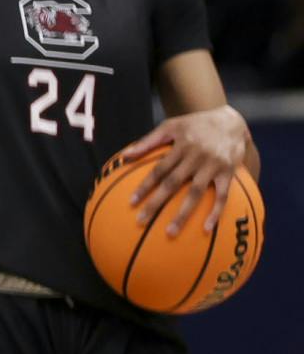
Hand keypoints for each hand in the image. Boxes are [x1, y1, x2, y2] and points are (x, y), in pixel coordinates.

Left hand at [125, 108, 249, 237]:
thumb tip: (124, 156)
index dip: (145, 186)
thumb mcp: (170, 127)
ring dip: (183, 214)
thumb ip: (147, 142)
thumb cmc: (194, 125)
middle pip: (173, 184)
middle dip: (156, 203)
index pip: (159, 170)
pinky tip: (206, 229)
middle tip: (141, 221)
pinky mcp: (228, 173)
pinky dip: (215, 213)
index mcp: (180, 146)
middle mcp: (196, 157)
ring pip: (196, 193)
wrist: (231, 121)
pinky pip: (223, 196)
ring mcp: (213, 166)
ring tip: (170, 232)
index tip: (132, 203)